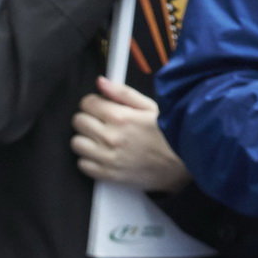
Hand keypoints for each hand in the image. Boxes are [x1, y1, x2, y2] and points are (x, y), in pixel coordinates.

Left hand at [72, 77, 190, 191]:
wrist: (181, 164)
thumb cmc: (168, 135)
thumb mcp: (150, 106)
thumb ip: (122, 93)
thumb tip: (102, 82)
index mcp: (120, 117)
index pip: (87, 103)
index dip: (93, 103)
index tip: (99, 107)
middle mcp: (111, 137)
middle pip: (78, 122)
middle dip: (87, 118)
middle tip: (100, 122)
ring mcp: (108, 158)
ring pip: (76, 143)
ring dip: (85, 139)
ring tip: (100, 139)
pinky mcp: (108, 175)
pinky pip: (83, 165)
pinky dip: (88, 160)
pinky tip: (101, 155)